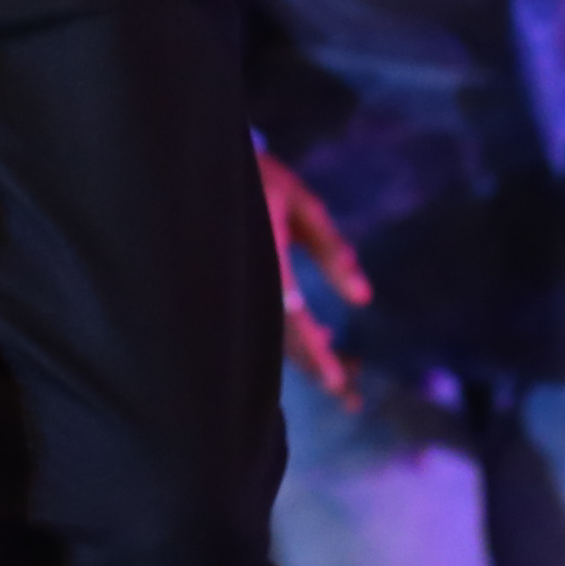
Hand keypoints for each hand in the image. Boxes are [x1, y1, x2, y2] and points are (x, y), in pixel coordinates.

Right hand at [261, 144, 373, 402]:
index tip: (337, 383)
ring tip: (348, 374)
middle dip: (317, 368)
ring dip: (308, 357)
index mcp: (264, 260)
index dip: (315, 354)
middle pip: (283, 340)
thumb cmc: (257, 177)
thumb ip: (330, 248)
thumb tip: (364, 299)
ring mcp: (237, 289)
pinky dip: (296, 337)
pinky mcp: (238, 287)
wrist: (200, 166)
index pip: (292, 320)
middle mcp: (246, 283)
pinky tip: (325, 340)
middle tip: (351, 399)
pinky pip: (266, 322)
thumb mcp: (300, 202)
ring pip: (274, 336)